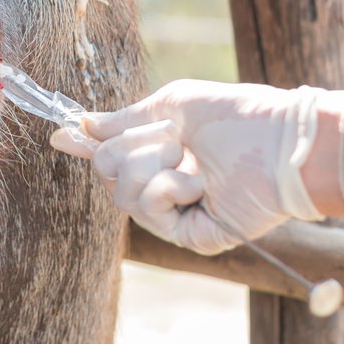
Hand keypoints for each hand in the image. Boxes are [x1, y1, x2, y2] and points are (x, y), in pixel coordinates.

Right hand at [50, 80, 325, 253]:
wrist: (283, 143)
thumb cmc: (237, 117)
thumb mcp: (172, 106)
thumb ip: (125, 121)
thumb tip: (79, 125)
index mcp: (161, 155)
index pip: (110, 155)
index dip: (86, 145)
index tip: (61, 135)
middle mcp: (165, 186)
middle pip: (105, 170)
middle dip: (133, 146)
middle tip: (174, 139)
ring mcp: (176, 215)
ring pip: (119, 192)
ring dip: (153, 164)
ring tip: (190, 161)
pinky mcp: (189, 237)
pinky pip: (147, 207)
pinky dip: (169, 186)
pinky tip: (199, 184)